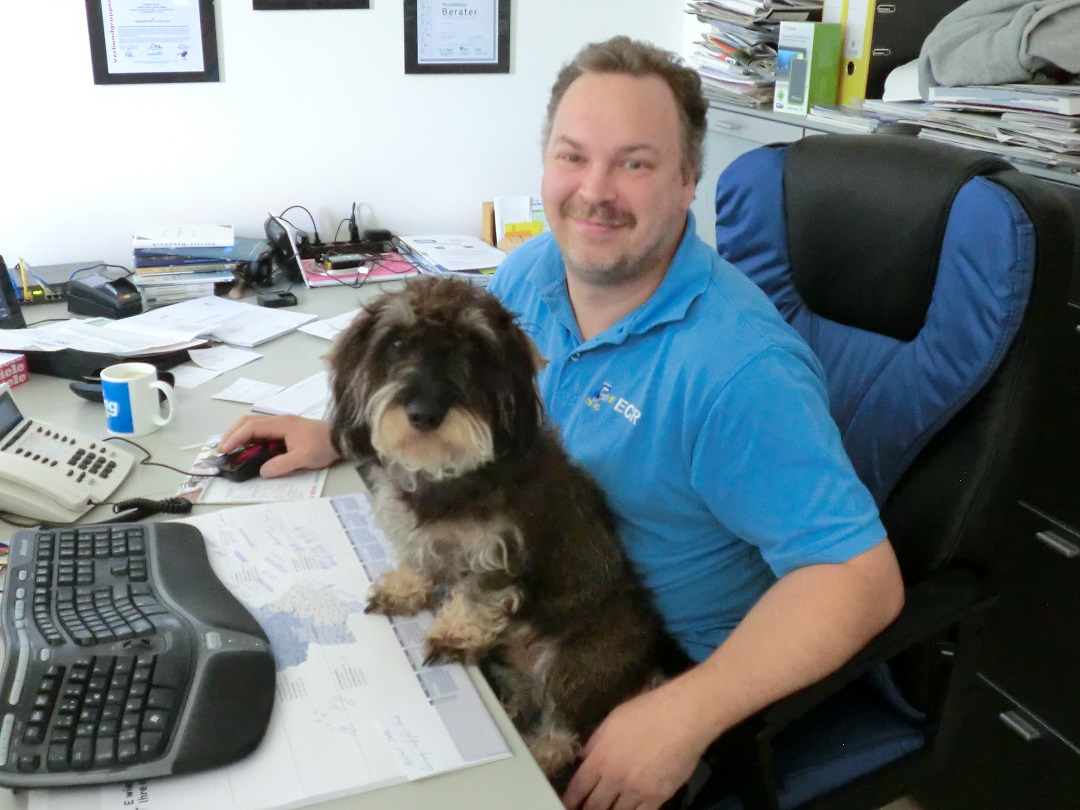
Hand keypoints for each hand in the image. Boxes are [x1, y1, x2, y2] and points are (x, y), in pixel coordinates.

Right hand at [219, 415, 340, 477]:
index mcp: (280, 424)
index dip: (234, 438)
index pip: (250, 427)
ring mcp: (282, 426)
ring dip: (241, 436)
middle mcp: (278, 421)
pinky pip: (263, 433)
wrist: (342, 439)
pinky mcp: (286, 432)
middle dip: (232, 435)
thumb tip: (262, 471)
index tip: (224, 450)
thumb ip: (281, 465)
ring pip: (254, 426)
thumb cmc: (324, 446)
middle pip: (248, 422)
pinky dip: (251, 440)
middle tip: (222, 450)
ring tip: (232, 451)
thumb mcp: (303, 458)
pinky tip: (249, 451)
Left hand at [562, 685, 708, 809]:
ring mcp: (637, 791)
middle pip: (594, 806)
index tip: (568, 804)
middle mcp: (615, 779)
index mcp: (600, 759)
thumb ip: (594, 743)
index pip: (578, 788)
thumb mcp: (612, 721)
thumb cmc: (646, 713)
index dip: (570, 800)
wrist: (681, 718)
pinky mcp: (658, 797)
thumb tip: (581, 759)